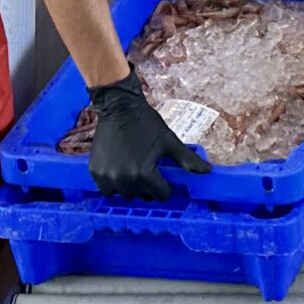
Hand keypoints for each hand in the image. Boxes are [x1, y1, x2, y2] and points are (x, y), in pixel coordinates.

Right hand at [86, 69, 210, 199]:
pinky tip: (120, 168)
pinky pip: (107, 188)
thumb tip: (207, 172)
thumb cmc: (146, 123)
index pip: (161, 195)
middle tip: (149, 168)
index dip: (166, 186)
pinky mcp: (95, 172)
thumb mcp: (169, 141)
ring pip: (124, 194)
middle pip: (142, 195)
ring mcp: (107, 177)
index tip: (163, 174)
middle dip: (149, 186)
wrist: (118, 107)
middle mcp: (124, 180)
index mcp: (144, 174)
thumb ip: (187, 159)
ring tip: (134, 168)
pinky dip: (114, 183)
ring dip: (131, 186)